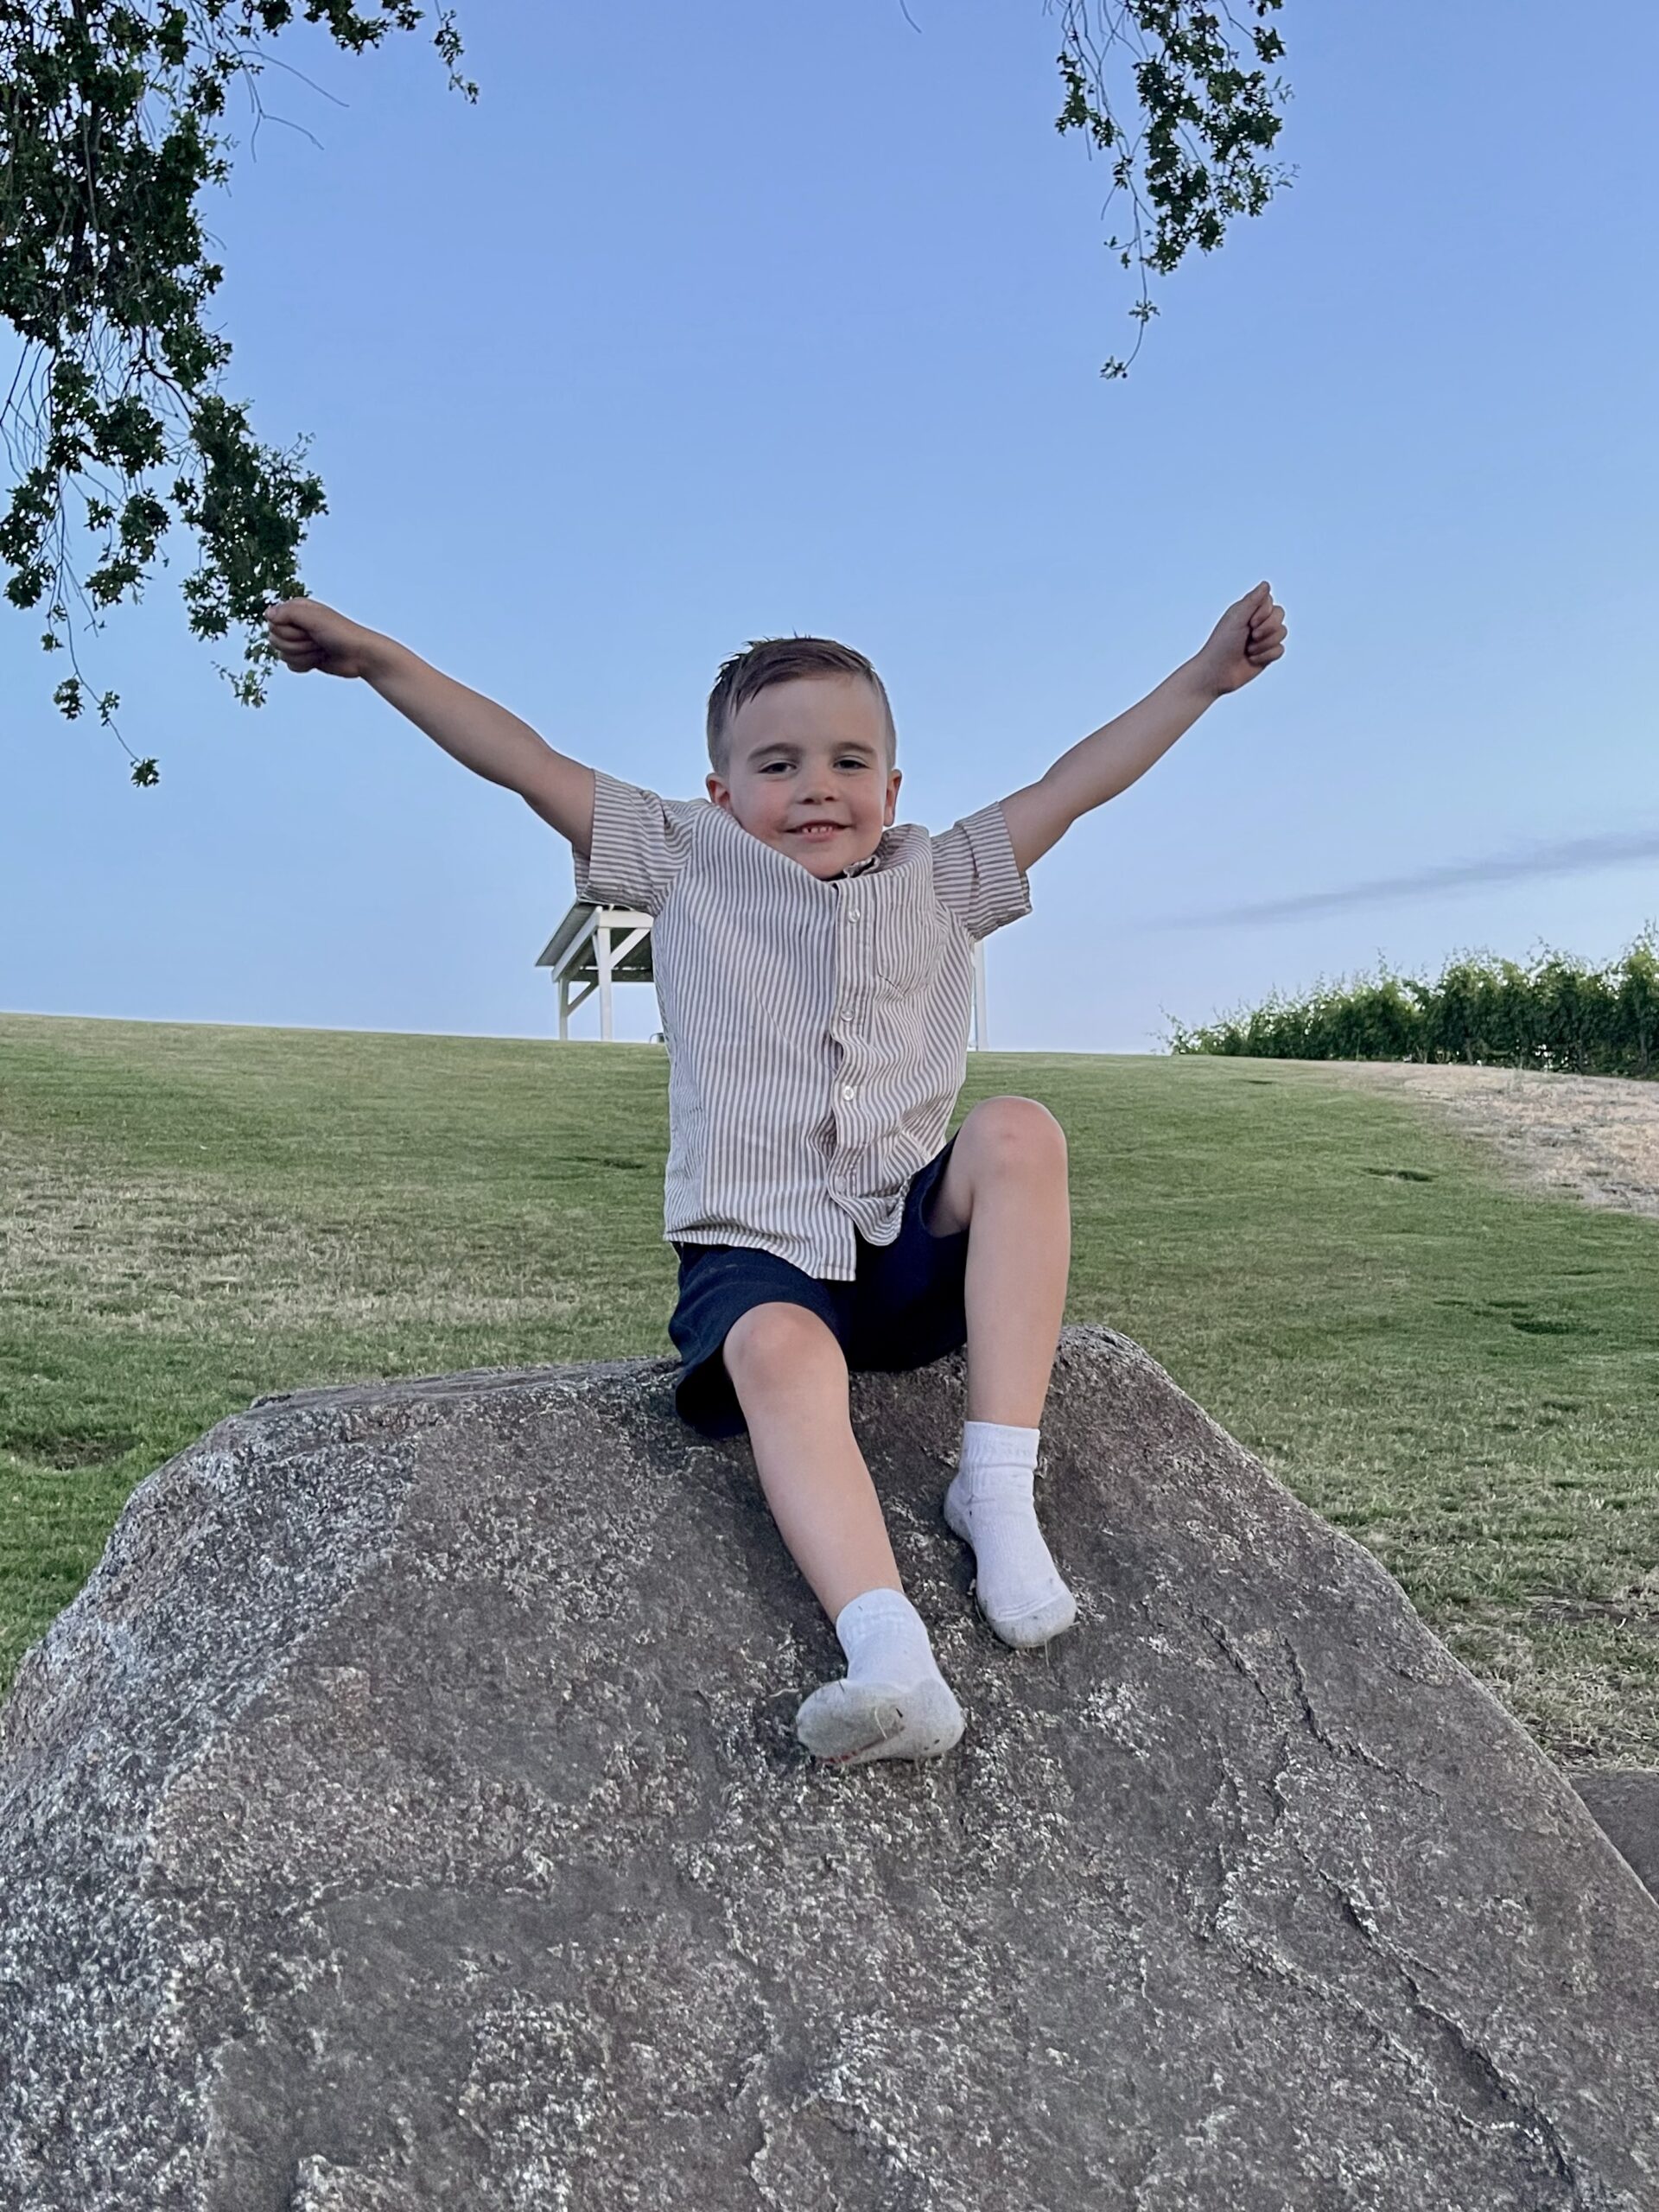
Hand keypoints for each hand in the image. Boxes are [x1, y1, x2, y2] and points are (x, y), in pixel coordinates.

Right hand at [263, 597, 396, 681]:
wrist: (361, 656)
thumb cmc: (342, 633)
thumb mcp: (315, 618)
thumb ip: (289, 613)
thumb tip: (267, 613)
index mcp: (297, 609)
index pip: (273, 622)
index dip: (288, 630)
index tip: (308, 630)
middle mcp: (296, 624)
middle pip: (274, 639)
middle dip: (297, 644)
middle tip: (317, 641)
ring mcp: (299, 641)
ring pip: (282, 654)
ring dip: (303, 655)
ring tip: (321, 650)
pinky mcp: (304, 658)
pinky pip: (290, 665)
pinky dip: (304, 665)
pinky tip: (319, 660)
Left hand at [1192, 581, 1286, 697]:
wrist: (1217, 673)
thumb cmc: (1221, 644)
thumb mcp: (1236, 618)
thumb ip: (1252, 600)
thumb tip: (1265, 584)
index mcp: (1247, 611)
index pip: (1270, 602)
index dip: (1264, 612)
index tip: (1250, 623)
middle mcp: (1256, 623)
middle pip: (1280, 615)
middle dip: (1268, 628)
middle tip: (1251, 637)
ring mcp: (1262, 639)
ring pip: (1282, 632)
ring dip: (1265, 644)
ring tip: (1248, 650)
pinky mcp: (1266, 654)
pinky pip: (1280, 650)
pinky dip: (1266, 656)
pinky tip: (1252, 660)